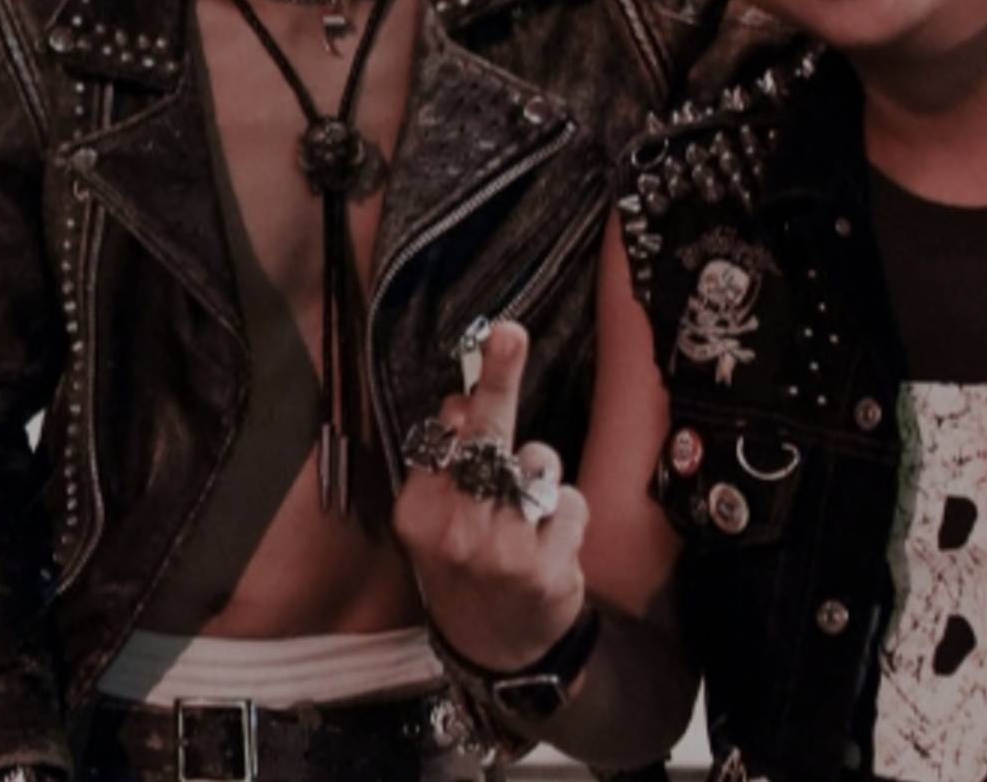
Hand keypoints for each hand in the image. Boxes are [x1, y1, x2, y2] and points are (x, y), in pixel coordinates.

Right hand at [392, 319, 589, 671]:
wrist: (498, 651)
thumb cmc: (464, 570)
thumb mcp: (433, 523)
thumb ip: (442, 467)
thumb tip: (458, 405)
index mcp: (417, 514)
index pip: (441, 439)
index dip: (465, 408)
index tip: (480, 362)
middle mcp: (453, 530)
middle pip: (485, 440)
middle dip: (498, 383)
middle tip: (509, 333)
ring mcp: (500, 551)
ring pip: (538, 465)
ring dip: (541, 476)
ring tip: (526, 514)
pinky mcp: (546, 568)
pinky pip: (569, 502)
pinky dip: (567, 514)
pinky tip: (550, 543)